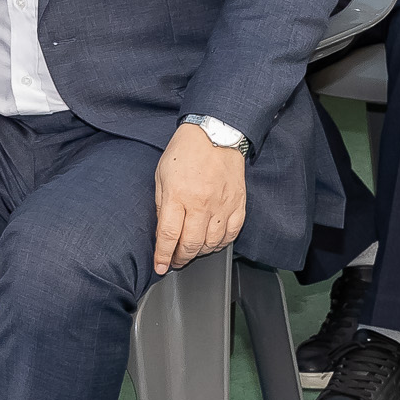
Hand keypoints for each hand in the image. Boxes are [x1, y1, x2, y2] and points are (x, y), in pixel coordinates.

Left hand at [152, 123, 246, 273]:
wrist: (216, 133)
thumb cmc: (185, 152)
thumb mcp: (161, 176)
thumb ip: (161, 204)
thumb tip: (162, 231)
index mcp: (178, 196)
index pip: (168, 235)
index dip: (163, 255)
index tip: (160, 266)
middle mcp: (201, 204)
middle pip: (191, 245)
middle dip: (180, 258)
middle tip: (175, 261)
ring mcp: (223, 205)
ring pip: (212, 243)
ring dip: (199, 253)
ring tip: (191, 251)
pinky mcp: (238, 204)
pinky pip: (231, 234)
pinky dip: (220, 243)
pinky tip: (211, 242)